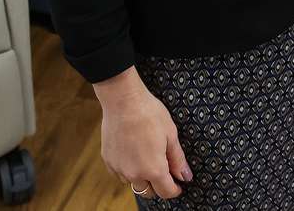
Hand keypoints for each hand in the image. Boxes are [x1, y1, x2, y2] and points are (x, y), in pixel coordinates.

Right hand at [93, 67, 191, 200]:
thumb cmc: (149, 113)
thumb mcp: (170, 134)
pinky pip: (120, 172)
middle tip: (163, 169)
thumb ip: (178, 159)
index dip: (174, 189)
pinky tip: (132, 152)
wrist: (122, 100)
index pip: (166, 192)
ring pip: (133, 182)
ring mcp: (119, 168)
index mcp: (154, 169)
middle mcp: (134, 174)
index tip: (177, 184)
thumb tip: (185, 177)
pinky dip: (127, 168)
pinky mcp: (108, 160)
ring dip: (141, 177)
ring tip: (146, 156)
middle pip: (148, 192)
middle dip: (157, 186)